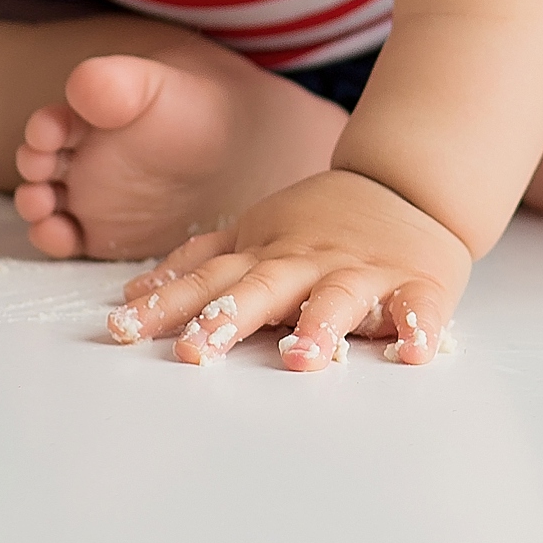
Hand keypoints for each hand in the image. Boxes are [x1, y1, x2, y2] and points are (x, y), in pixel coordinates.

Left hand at [103, 168, 470, 369]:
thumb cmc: (325, 221)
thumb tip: (132, 296)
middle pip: (265, 287)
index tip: (124, 330)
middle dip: (229, 317)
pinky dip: (418, 328)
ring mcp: (363, 273)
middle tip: (196, 351)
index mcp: (268, 253)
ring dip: (319, 325)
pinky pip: (418, 308)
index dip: (168, 305)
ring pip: (339, 297)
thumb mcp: (257, 232)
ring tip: (300, 357)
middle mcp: (310, 261)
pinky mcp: (417, 285)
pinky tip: (411, 351)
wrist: (411, 184)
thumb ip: (198, 265)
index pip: (210, 279)